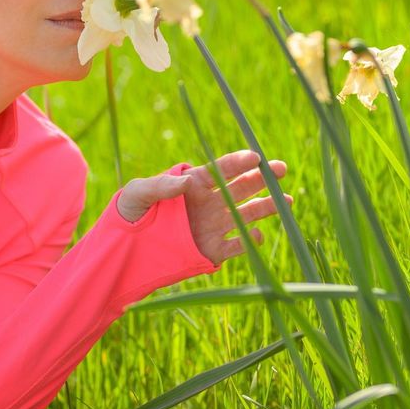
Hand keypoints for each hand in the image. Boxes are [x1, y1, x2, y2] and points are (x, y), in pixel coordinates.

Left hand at [116, 149, 291, 265]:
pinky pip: (236, 246)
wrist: (124, 250)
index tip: (255, 157)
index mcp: (194, 183)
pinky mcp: (213, 251)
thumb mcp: (137, 194)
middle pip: (242, 187)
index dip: (238, 162)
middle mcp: (210, 203)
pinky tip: (257, 236)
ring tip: (285, 202)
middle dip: (262, 178)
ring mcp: (214, 226)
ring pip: (246, 214)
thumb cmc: (128, 213)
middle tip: (281, 169)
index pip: (221, 170)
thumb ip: (160, 186)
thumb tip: (187, 182)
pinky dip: (248, 242)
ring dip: (266, 207)